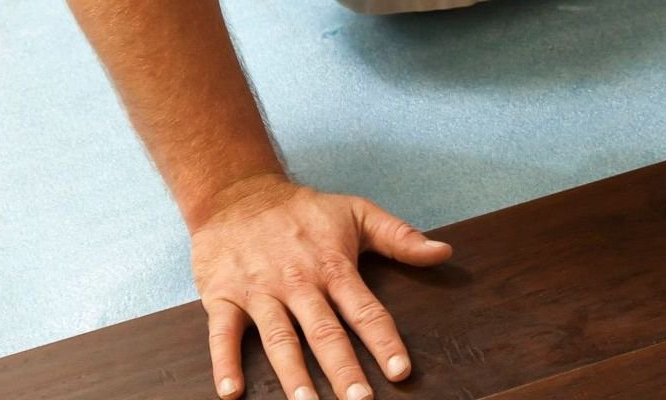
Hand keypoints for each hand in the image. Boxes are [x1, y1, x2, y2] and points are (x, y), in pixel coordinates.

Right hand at [190, 175, 451, 399]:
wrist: (236, 194)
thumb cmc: (303, 210)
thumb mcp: (357, 212)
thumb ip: (401, 237)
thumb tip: (443, 252)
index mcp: (333, 267)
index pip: (365, 310)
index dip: (384, 341)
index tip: (400, 371)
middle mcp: (298, 283)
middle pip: (324, 332)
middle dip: (343, 369)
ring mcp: (259, 291)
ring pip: (279, 337)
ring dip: (293, 373)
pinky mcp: (223, 296)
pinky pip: (222, 333)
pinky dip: (225, 362)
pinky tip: (232, 392)